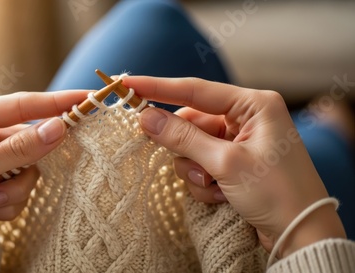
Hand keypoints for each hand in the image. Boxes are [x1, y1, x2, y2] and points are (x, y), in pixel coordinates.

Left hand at [0, 90, 86, 271]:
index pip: (21, 105)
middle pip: (27, 146)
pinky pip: (16, 192)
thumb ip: (16, 150)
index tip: (87, 100)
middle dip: (19, 173)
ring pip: (25, 173)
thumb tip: (58, 128)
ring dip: (10, 194)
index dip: (57, 103)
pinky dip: (5, 206)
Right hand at [123, 76, 345, 257]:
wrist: (301, 234)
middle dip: (185, 148)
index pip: (196, 90)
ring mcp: (239, 141)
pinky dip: (204, 181)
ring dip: (195, 170)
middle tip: (191, 165)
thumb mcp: (225, 163)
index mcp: (253, 105)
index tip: (128, 85)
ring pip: (193, 146)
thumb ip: (183, 137)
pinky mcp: (234, 162)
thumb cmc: (276, 192)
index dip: (158, 88)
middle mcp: (246, 118)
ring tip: (213, 186)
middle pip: (192, 122)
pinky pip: (201, 164)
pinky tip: (221, 195)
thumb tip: (146, 117)